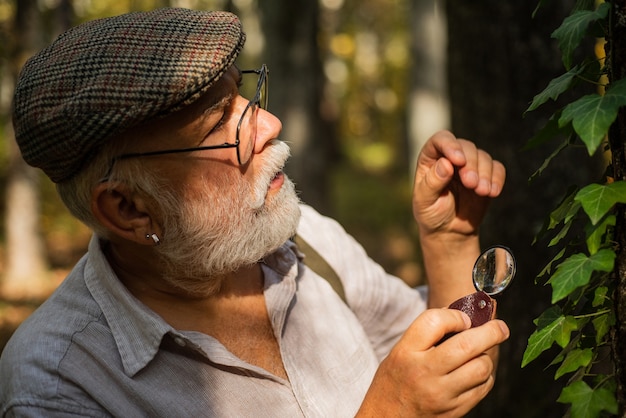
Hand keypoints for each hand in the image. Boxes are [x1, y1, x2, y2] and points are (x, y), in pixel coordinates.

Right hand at [357, 308, 509, 416]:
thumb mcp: (400, 351)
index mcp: (406, 351)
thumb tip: (464, 315)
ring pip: (481, 367)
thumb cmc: (395, 379)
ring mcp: (441, 394)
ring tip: (482, 353)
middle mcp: (423, 372)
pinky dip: (485, 376)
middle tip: (500, 327)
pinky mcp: (454, 411)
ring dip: (487, 356)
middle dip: (491, 331)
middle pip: (467, 344)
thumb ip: (427, 334)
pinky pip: (482, 388)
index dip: (456, 315)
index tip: (465, 318)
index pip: (435, 321)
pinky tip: (477, 372)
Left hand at [412, 130, 505, 237]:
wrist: (449, 231)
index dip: (450, 145)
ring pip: (483, 156)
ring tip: (482, 192)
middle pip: (466, 147)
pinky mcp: (486, 175)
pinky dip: (497, 178)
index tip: (458, 160)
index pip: (441, 140)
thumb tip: (445, 164)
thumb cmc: (431, 214)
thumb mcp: (424, 201)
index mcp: (430, 158)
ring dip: (485, 173)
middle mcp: (450, 157)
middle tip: (471, 184)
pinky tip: (492, 192)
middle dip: (471, 164)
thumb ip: (432, 183)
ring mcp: (470, 165)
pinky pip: (497, 168)